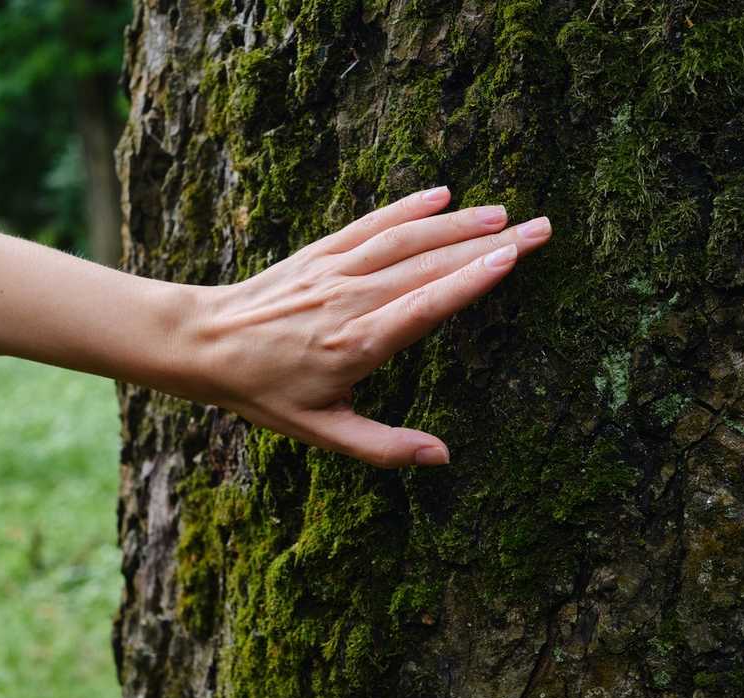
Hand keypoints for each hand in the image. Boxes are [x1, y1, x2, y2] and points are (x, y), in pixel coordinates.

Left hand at [186, 187, 551, 467]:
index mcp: (357, 344)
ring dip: (457, 222)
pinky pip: (370, 224)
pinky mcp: (320, 253)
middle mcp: (351, 299)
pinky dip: (407, 208)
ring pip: (404, 239)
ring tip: (503, 212)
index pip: (427, 305)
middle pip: (429, 264)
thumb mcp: (321, 432)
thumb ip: (384, 448)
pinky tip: (440, 195)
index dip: (472, 278)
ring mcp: (334, 270)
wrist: (201, 343)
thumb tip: (444, 457)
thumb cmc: (261, 392)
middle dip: (488, 243)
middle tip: (542, 228)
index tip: (514, 254)